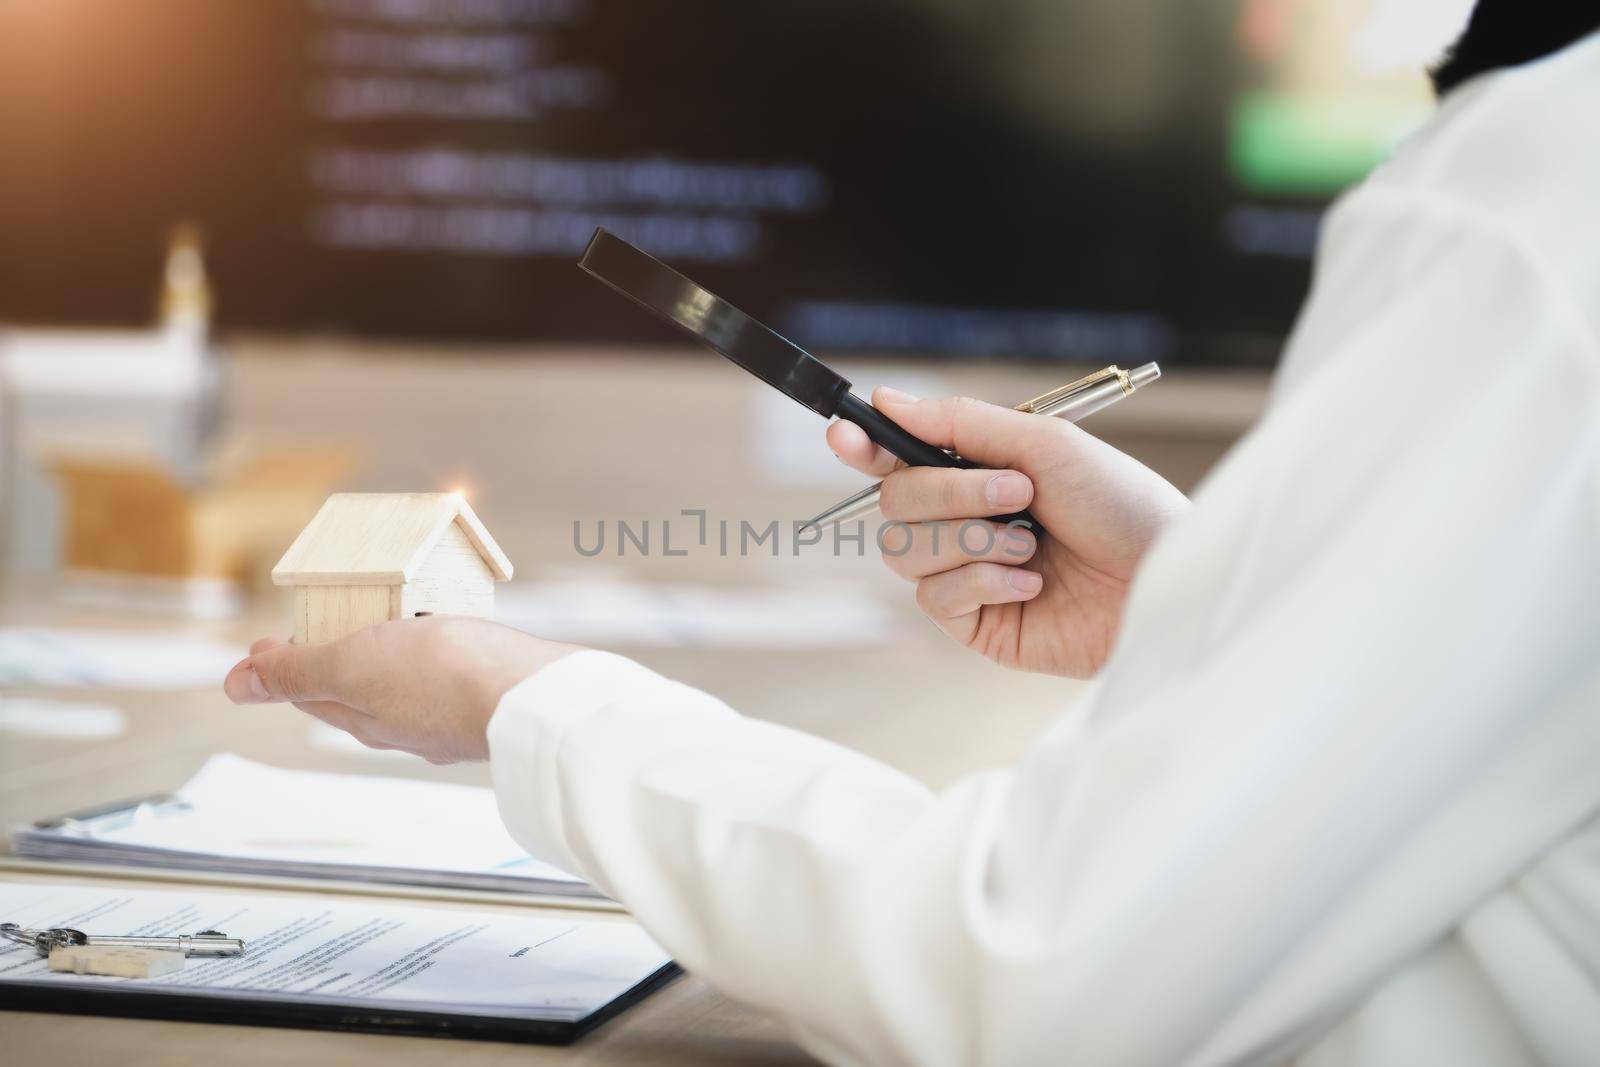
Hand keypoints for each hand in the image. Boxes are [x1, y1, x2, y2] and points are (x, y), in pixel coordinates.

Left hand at [223, 616, 581, 762]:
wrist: (531, 697)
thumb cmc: (441, 678)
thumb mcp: (351, 664)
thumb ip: (297, 672)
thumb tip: (234, 685)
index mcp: (362, 718)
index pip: (309, 691)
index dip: (284, 662)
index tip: (270, 638)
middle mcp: (403, 725)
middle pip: (355, 689)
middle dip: (334, 657)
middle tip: (323, 621)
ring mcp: (447, 716)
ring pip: (404, 681)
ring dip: (391, 652)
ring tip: (391, 618)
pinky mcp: (487, 699)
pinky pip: (449, 673)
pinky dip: (438, 652)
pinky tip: (451, 635)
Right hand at [828, 388, 1187, 676]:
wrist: (1167, 580)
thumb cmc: (1122, 507)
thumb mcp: (1045, 444)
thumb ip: (959, 423)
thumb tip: (887, 399)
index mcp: (979, 472)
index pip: (899, 457)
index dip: (863, 445)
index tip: (843, 434)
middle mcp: (965, 522)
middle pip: (893, 502)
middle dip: (950, 494)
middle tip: (1017, 492)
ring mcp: (967, 575)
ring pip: (905, 551)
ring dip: (973, 539)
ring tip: (1033, 545)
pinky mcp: (977, 625)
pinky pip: (936, 598)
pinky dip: (984, 581)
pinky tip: (1033, 584)